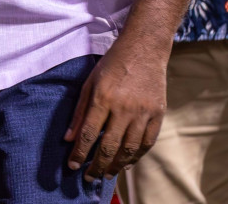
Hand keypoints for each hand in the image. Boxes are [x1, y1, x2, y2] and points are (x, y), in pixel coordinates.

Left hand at [63, 37, 168, 179]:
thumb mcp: (89, 82)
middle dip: (97, 165)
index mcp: (103, 98)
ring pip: (130, 148)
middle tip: (89, 177)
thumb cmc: (112, 64)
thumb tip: (69, 138)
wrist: (144, 49)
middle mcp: (124, 108)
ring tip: (107, 174)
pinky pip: (147, 142)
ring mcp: (144, 112)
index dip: (80, 153)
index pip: (89, 134)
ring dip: (117, 165)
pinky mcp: (158, 114)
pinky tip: (127, 163)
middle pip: (109, 146)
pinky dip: (137, 156)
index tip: (72, 166)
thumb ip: (80, 112)